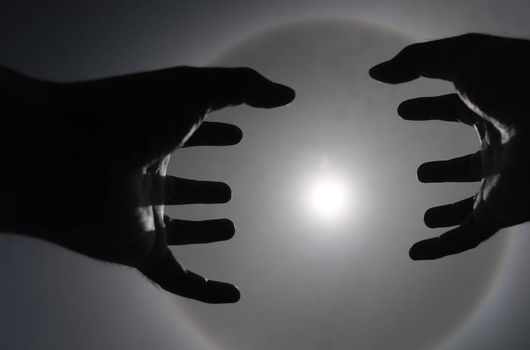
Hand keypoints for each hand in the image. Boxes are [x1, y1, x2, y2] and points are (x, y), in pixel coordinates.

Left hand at [0, 66, 294, 301]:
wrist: (65, 158)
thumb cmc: (126, 117)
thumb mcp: (193, 90)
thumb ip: (243, 87)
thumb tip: (286, 95)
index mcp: (149, 133)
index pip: (186, 133)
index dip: (212, 132)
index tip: (236, 132)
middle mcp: (139, 175)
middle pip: (174, 186)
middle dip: (200, 189)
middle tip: (226, 190)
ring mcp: (136, 215)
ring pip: (173, 230)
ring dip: (201, 230)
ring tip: (230, 225)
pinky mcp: (136, 249)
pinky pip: (174, 278)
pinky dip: (204, 290)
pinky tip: (231, 293)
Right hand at [370, 21, 529, 258]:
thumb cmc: (522, 78)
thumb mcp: (459, 57)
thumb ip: (415, 61)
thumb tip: (376, 73)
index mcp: (495, 107)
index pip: (455, 109)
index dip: (427, 108)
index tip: (404, 109)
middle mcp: (502, 146)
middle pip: (468, 163)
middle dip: (444, 170)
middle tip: (419, 173)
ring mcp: (504, 180)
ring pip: (472, 204)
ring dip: (449, 212)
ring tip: (427, 215)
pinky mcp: (503, 208)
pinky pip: (468, 235)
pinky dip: (442, 247)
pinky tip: (417, 252)